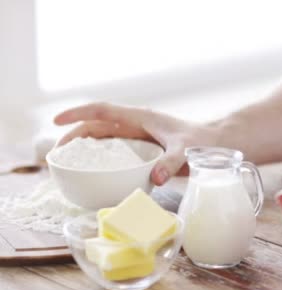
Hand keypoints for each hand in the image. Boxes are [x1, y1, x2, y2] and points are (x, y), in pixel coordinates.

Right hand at [54, 102, 214, 185]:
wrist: (218, 145)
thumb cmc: (203, 142)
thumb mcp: (186, 151)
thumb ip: (171, 163)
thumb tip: (155, 179)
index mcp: (140, 118)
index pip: (102, 110)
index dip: (77, 114)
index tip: (56, 121)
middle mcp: (136, 125)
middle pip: (96, 126)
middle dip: (74, 137)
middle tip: (56, 156)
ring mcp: (138, 138)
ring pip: (104, 140)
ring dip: (84, 150)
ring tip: (66, 166)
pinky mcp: (143, 151)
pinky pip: (116, 154)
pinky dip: (101, 161)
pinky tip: (93, 176)